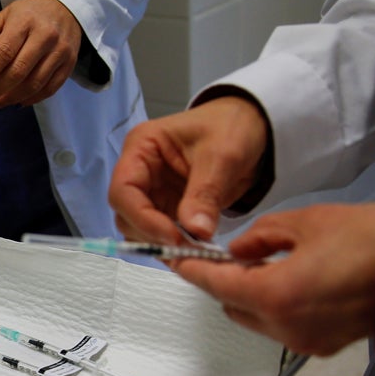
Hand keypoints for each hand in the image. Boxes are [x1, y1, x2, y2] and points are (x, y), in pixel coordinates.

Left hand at [0, 0, 81, 106]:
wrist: (68, 8)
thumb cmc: (32, 13)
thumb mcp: (8, 14)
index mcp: (25, 22)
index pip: (3, 52)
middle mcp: (45, 36)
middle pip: (18, 71)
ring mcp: (60, 51)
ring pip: (34, 83)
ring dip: (11, 98)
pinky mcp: (69, 63)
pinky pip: (49, 88)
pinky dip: (31, 99)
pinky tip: (16, 102)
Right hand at [109, 96, 268, 243]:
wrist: (251, 127)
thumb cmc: (231, 126)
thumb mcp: (222, 156)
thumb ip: (205, 194)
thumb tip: (196, 231)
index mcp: (141, 147)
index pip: (123, 190)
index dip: (141, 217)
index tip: (170, 236)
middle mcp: (140, 172)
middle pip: (126, 214)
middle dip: (152, 235)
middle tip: (186, 248)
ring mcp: (152, 192)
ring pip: (140, 229)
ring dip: (162, 244)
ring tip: (194, 250)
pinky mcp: (167, 208)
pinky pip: (161, 234)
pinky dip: (175, 245)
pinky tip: (195, 249)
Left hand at [172, 203, 374, 356]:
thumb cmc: (373, 240)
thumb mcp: (306, 222)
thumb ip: (261, 238)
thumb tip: (239, 250)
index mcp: (275, 296)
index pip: (216, 284)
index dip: (193, 270)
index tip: (175, 260)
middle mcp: (285, 327)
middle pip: (232, 307)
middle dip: (227, 282)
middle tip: (236, 253)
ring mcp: (305, 341)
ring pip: (257, 320)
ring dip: (254, 296)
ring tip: (274, 264)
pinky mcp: (324, 345)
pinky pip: (285, 327)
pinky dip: (279, 307)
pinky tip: (298, 280)